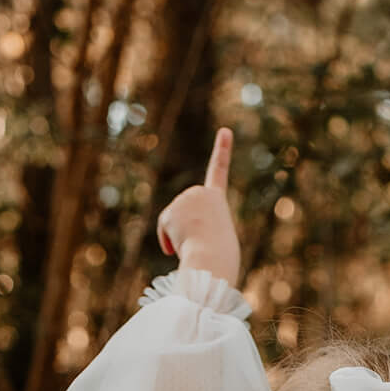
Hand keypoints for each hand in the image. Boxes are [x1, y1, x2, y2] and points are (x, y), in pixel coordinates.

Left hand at [157, 127, 240, 287]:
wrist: (212, 260)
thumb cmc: (220, 259)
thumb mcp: (218, 244)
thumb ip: (205, 236)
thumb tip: (182, 249)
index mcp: (217, 199)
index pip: (219, 171)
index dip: (222, 150)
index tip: (225, 131)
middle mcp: (201, 192)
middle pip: (186, 211)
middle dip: (188, 228)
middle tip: (201, 241)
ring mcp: (185, 199)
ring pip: (174, 221)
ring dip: (180, 237)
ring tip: (194, 245)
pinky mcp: (170, 211)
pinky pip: (164, 230)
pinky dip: (167, 242)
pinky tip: (176, 249)